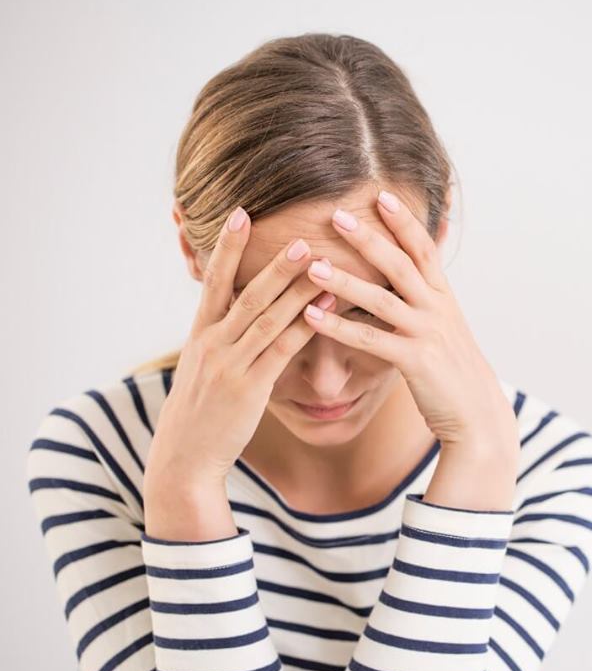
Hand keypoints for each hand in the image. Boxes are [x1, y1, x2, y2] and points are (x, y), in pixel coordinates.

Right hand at [144, 205, 328, 533]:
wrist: (185, 457)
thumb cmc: (200, 410)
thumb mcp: (202, 366)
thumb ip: (219, 336)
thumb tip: (237, 309)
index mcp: (200, 333)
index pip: (213, 280)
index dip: (226, 246)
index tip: (240, 213)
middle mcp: (213, 343)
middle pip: (245, 292)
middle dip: (274, 263)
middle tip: (300, 234)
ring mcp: (230, 364)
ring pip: (267, 317)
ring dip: (296, 287)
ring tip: (320, 260)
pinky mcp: (249, 388)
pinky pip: (281, 350)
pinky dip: (305, 325)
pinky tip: (327, 306)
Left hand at [303, 190, 516, 448]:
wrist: (477, 413)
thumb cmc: (453, 371)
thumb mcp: (446, 326)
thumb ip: (429, 298)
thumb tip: (416, 274)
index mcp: (443, 297)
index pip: (424, 249)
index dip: (403, 221)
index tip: (381, 194)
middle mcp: (437, 309)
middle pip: (401, 264)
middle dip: (368, 238)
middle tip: (336, 214)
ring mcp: (427, 334)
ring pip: (381, 300)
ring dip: (345, 280)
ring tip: (312, 265)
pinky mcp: (415, 361)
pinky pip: (371, 340)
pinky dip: (339, 328)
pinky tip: (311, 317)